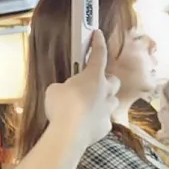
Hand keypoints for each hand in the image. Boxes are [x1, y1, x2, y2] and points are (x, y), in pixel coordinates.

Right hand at [42, 30, 120, 145]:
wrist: (69, 134)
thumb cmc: (62, 107)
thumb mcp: (55, 90)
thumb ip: (63, 87)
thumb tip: (64, 91)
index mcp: (93, 76)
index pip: (99, 54)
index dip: (98, 42)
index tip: (98, 34)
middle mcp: (105, 91)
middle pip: (113, 80)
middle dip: (106, 79)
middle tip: (94, 81)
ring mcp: (107, 109)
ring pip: (112, 100)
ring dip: (104, 99)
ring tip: (91, 102)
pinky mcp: (106, 126)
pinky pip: (104, 118)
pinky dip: (97, 118)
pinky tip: (87, 122)